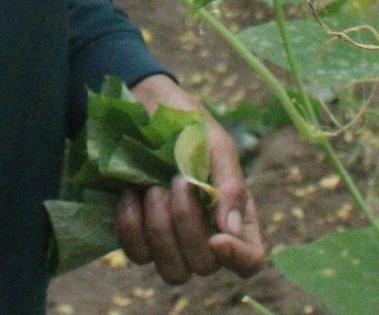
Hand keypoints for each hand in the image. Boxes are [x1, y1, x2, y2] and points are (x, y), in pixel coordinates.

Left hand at [113, 75, 264, 283]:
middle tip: (176, 180)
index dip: (237, 258)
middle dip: (186, 224)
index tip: (217, 238)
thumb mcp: (214, 144)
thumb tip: (231, 229)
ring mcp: (172, 242)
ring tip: (153, 188)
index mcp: (236, 215)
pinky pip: (138, 255)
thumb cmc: (186, 123)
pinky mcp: (140, 239)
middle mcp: (207, 236)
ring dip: (159, 230)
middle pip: (205, 266)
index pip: (250, 261)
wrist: (142, 107)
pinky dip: (131, 226)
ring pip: (173, 271)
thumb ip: (230, 185)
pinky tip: (129, 194)